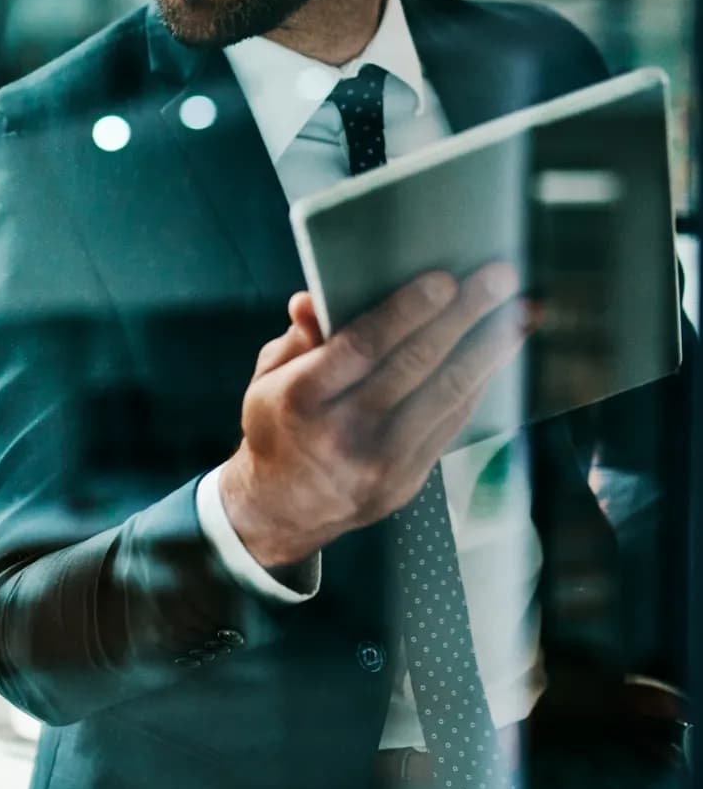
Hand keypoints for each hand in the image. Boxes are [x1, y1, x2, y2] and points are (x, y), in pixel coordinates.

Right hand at [219, 264, 532, 569]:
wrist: (282, 510)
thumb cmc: (278, 429)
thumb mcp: (268, 379)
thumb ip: (299, 338)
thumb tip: (314, 298)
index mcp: (301, 400)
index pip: (362, 346)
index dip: (408, 311)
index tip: (445, 279)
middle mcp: (343, 433)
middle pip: (415, 364)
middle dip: (464, 316)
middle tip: (499, 277)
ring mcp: (380, 462)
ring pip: (447, 395)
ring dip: (490, 348)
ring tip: (520, 313)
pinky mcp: (408, 481)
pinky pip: (453, 423)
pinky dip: (480, 383)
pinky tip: (498, 354)